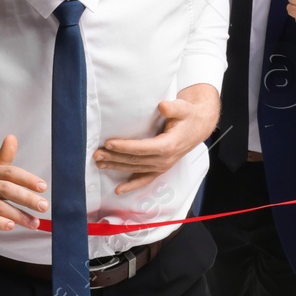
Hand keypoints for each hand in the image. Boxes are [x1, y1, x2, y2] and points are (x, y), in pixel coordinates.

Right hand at [0, 134, 47, 250]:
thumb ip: (2, 160)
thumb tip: (12, 137)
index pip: (9, 172)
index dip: (27, 179)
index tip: (43, 187)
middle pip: (5, 189)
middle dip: (27, 198)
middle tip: (44, 207)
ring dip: (18, 215)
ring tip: (34, 223)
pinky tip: (11, 226)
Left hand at [93, 83, 218, 194]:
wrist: (199, 126)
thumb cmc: (189, 115)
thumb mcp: (184, 108)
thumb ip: (173, 107)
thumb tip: (162, 105)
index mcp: (169, 145)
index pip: (142, 148)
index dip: (125, 146)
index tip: (109, 142)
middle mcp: (165, 160)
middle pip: (135, 160)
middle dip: (114, 157)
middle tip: (96, 154)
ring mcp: (162, 166)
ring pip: (135, 169)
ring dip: (116, 166)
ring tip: (99, 163)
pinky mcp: (160, 168)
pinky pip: (144, 179)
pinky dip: (131, 185)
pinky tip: (118, 189)